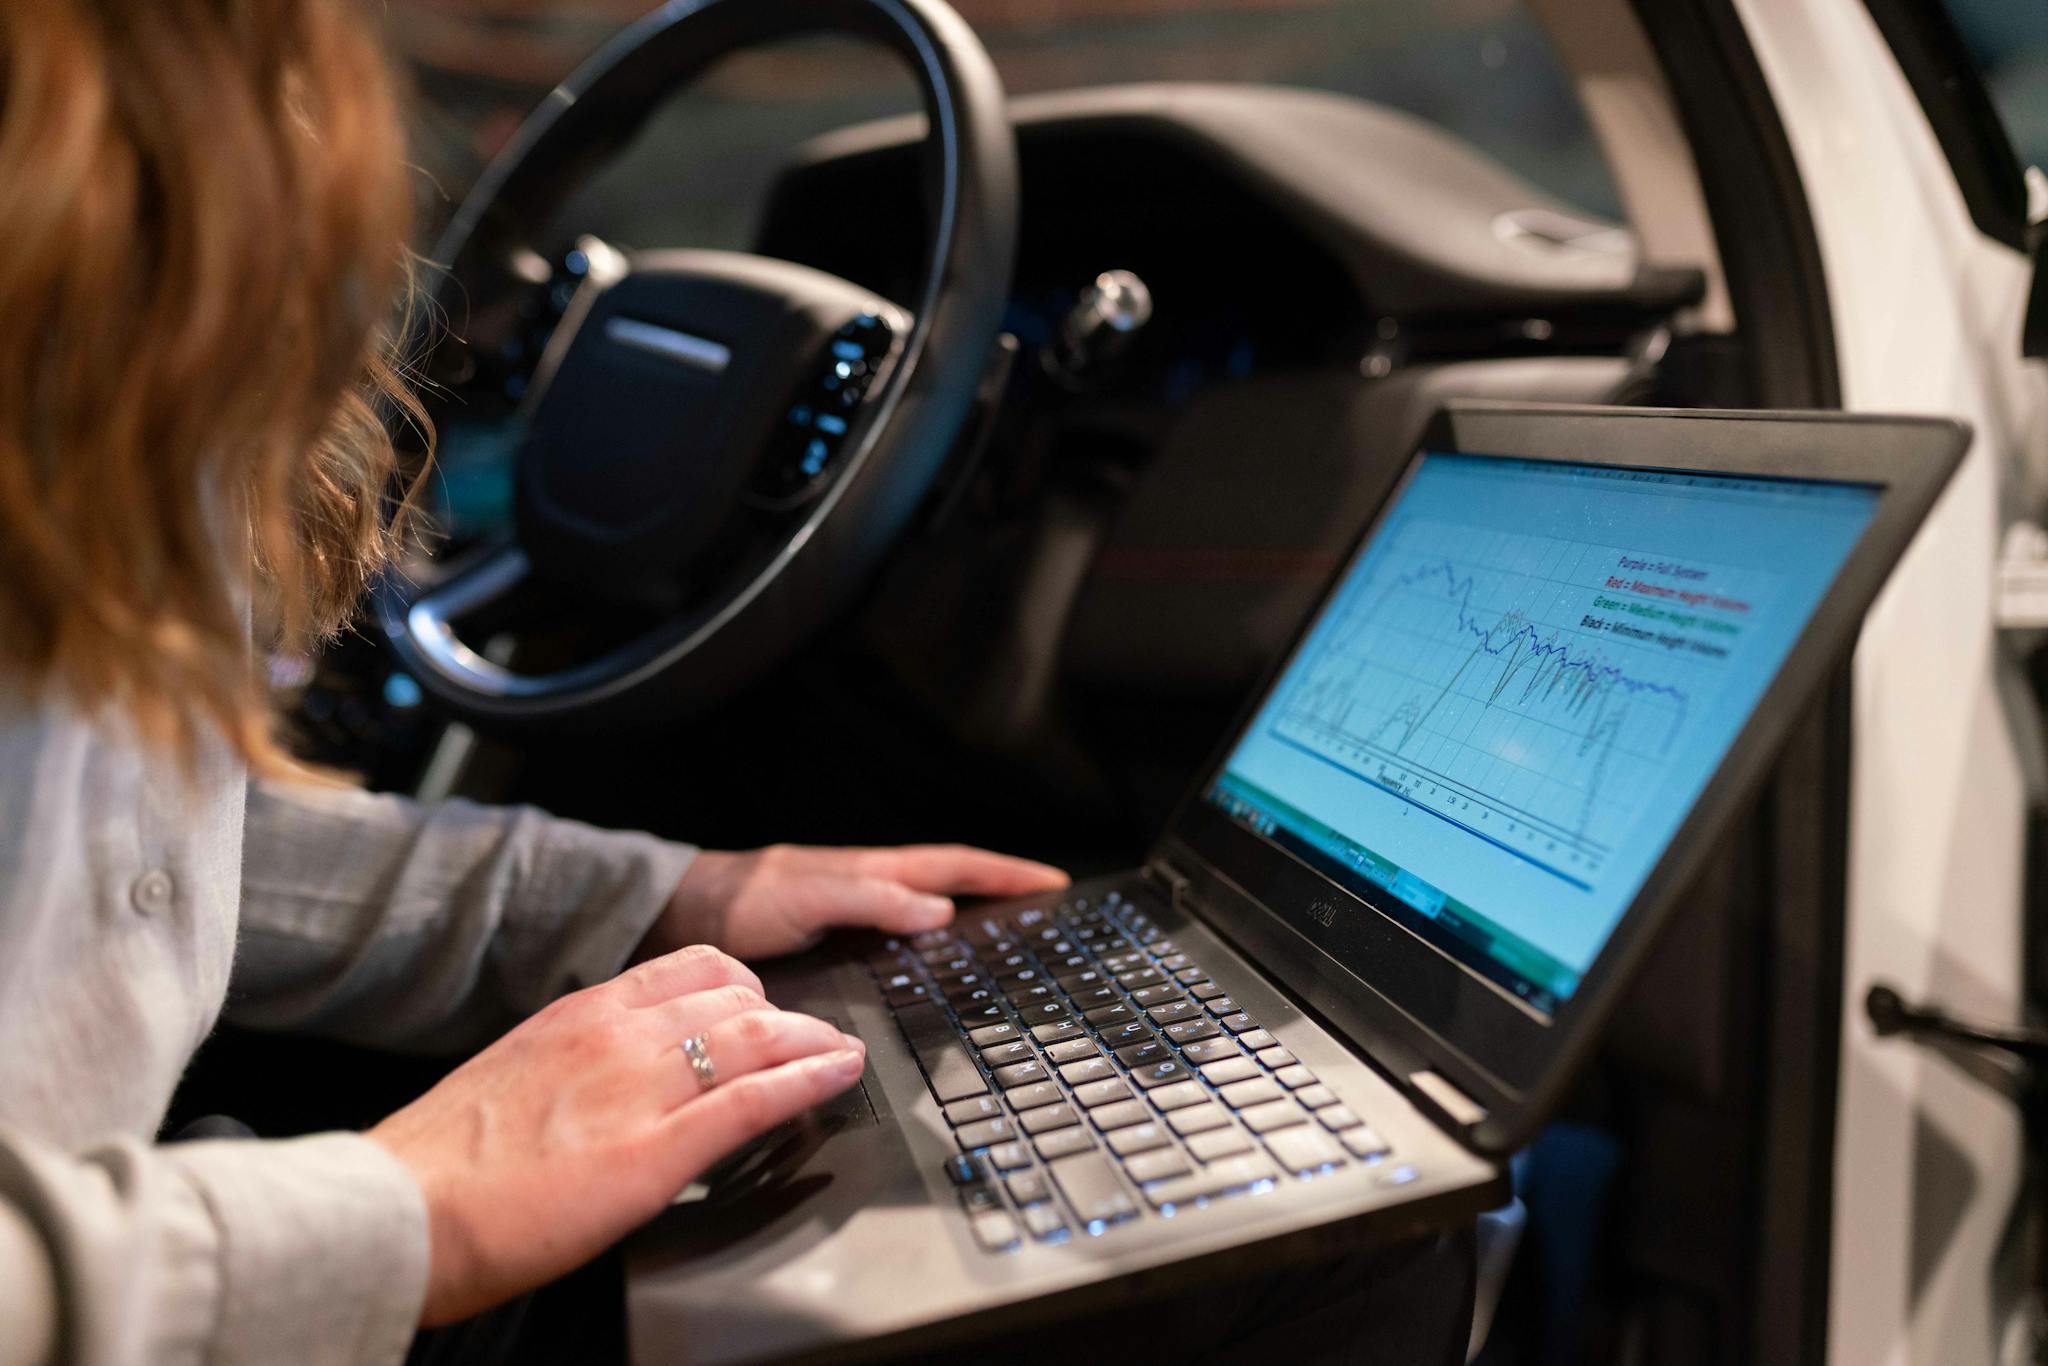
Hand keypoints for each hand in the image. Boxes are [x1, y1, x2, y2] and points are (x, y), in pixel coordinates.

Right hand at [368, 945, 865, 1326]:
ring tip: (838, 1052)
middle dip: (787, 1015)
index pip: (690, 967)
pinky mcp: (655, 1153)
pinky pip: (755, 1099)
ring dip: (812, 1041)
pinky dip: (810, 1079)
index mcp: (580, 1014)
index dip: (744, 986)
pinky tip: (838, 1074)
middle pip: (737, 997)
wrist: (395, 1212)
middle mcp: (616, 1035)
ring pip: (757, 1036)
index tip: (764, 1005)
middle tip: (813, 1036)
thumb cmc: (439, 1164)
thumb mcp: (514, 1079)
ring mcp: (638, 1089)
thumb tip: (609, 1085)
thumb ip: (573, 1066)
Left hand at [650, 843, 1070, 960]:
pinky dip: (931, 942)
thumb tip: (940, 910)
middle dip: (1003, 889)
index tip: (1052, 882)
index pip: (956, 866)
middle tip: (1049, 904)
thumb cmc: (740, 899)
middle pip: (953, 884)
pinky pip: (900, 937)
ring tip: (1011, 932)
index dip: (1006, 875)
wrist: (685, 914)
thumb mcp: (809, 896)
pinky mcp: (836, 939)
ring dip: (973, 913)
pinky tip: (936, 966)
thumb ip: (871, 899)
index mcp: (873, 872)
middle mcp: (871, 888)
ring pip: (929, 909)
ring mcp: (855, 913)